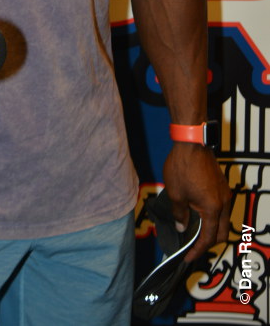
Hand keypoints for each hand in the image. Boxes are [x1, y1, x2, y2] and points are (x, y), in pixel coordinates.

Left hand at [163, 142, 231, 261]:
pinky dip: (212, 216)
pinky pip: (220, 208)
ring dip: (212, 229)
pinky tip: (198, 214)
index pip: (208, 238)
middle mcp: (223, 203)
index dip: (198, 250)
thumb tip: (182, 227)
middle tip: (192, 247)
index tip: (187, 257)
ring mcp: (224, 193)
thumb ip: (180, 214)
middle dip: (208, 243)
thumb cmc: (182, 167)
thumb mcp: (176, 193)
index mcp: (213, 209)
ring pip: (223, 220)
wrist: (192, 142)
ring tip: (194, 232)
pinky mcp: (221, 185)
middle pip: (221, 232)